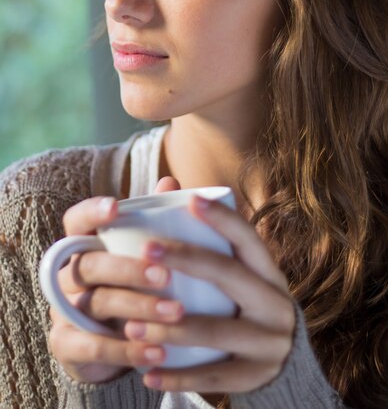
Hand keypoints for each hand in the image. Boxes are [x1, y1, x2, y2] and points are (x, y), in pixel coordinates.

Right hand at [48, 177, 182, 382]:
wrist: (112, 342)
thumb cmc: (130, 286)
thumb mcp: (140, 255)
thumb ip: (154, 220)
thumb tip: (170, 182)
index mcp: (85, 245)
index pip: (76, 221)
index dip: (92, 212)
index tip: (116, 207)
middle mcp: (69, 274)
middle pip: (91, 263)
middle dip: (129, 268)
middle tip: (166, 274)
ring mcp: (64, 309)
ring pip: (97, 302)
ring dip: (138, 308)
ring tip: (176, 312)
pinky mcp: (66, 344)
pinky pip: (93, 345)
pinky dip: (128, 349)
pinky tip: (159, 351)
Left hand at [124, 196, 295, 394]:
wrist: (285, 366)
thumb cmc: (246, 306)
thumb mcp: (240, 275)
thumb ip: (207, 237)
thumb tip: (168, 184)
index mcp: (269, 273)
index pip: (249, 239)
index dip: (223, 219)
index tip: (191, 199)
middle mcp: (275, 303)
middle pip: (230, 275)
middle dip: (186, 260)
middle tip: (145, 249)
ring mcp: (269, 343)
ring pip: (216, 330)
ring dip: (170, 328)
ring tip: (129, 325)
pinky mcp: (256, 377)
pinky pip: (214, 378)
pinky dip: (178, 376)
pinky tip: (146, 373)